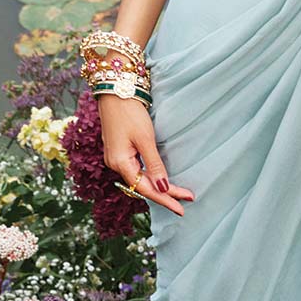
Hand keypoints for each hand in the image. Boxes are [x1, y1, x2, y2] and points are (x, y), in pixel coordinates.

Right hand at [97, 95, 194, 216]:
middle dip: (164, 195)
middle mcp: (115, 164)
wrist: (115, 92)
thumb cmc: (130, 113)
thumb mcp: (145, 139)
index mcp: (120, 163)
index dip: (165, 199)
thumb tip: (163, 187)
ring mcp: (116, 158)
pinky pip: (136, 171)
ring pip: (139, 180)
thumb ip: (154, 165)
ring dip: (157, 188)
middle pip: (142, 187)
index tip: (182, 208)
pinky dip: (149, 178)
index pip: (145, 189)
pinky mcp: (119, 151)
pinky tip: (159, 182)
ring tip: (177, 196)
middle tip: (185, 203)